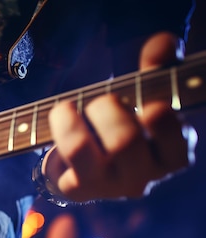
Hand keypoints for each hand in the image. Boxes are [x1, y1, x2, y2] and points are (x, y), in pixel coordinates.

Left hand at [44, 32, 191, 201]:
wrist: (84, 162)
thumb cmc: (119, 124)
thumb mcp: (141, 95)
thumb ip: (155, 70)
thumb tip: (162, 45)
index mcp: (171, 154)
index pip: (178, 144)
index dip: (163, 124)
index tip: (149, 106)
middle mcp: (144, 177)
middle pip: (124, 141)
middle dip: (107, 109)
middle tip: (101, 100)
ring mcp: (110, 187)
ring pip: (86, 150)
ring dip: (76, 118)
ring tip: (68, 107)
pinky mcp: (80, 190)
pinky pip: (69, 155)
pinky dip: (61, 126)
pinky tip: (61, 116)